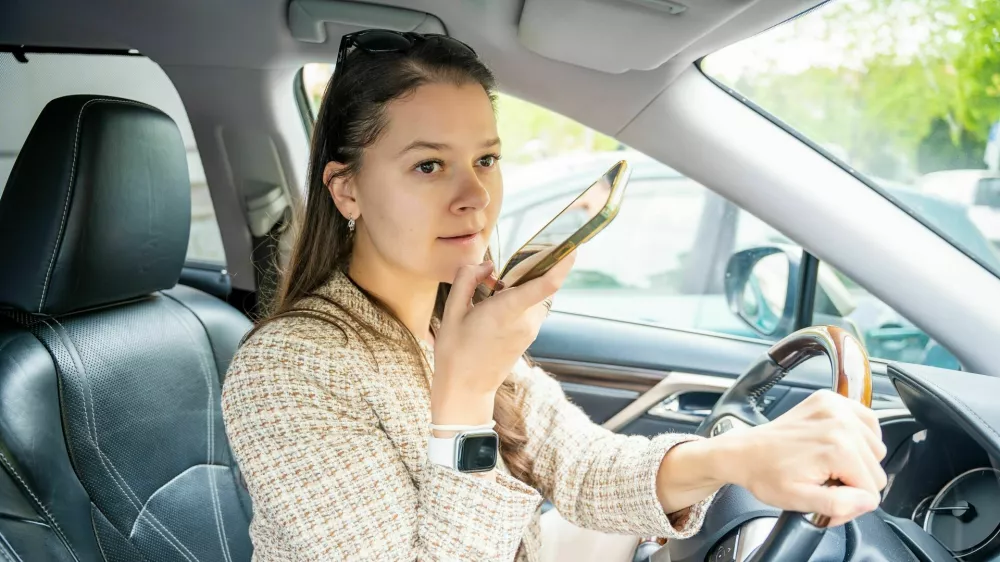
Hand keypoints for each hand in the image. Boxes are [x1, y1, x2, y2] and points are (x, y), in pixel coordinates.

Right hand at [431, 253, 575, 426]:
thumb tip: (488, 265)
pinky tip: (499, 305)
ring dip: (525, 285)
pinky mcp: (530, 336)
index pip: (545, 285)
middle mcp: (525, 321)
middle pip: (542, 284)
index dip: (562, 264)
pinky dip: (523, 298)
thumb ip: (468, 279)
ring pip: (538, 295)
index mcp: (506, 311)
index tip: (572, 247)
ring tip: (496, 291)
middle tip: (506, 268)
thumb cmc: (455, 351)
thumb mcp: (452, 311)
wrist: (466, 388)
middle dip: (532, 268)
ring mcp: (530, 330)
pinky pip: (533, 307)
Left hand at [723, 389, 887, 526]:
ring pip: (875, 448)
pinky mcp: (830, 399)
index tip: (829, 497)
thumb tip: (866, 500)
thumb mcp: (800, 500)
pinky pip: (867, 422)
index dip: (852, 501)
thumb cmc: (766, 474)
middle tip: (825, 481)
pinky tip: (836, 445)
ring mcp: (836, 407)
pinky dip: (858, 437)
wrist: (744, 452)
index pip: (872, 489)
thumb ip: (840, 505)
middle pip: (876, 468)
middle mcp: (841, 423)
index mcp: (837, 448)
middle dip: (853, 481)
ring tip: (827, 463)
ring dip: (857, 459)